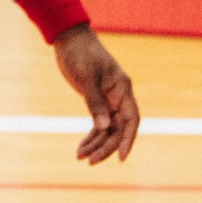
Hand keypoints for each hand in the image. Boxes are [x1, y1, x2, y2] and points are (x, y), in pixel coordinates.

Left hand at [54, 26, 139, 164]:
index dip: (128, 140)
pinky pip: (97, 124)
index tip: (121, 158)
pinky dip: (90, 136)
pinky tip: (81, 148)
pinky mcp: (96, 102)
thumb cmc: (81, 54)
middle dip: (106, 147)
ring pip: (107, 130)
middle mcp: (118, 97)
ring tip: (81, 158)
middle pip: (118, 129)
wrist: (70, 40)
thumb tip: (104, 127)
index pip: (132, 120)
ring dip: (96, 144)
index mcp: (122, 89)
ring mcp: (108, 100)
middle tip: (91, 162)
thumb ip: (95, 102)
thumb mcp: (87, 77)